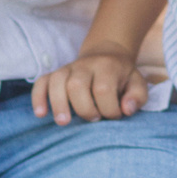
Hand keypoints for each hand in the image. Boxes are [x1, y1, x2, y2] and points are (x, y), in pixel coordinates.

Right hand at [32, 46, 146, 124]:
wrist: (107, 55)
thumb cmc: (122, 76)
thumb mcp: (138, 83)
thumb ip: (137, 97)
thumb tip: (126, 109)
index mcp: (108, 67)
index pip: (103, 89)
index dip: (109, 109)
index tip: (115, 115)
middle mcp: (85, 65)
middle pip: (77, 85)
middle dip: (84, 108)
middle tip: (93, 119)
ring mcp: (68, 68)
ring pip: (57, 82)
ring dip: (58, 104)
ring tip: (64, 122)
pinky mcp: (55, 74)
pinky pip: (41, 82)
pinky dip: (38, 97)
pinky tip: (41, 114)